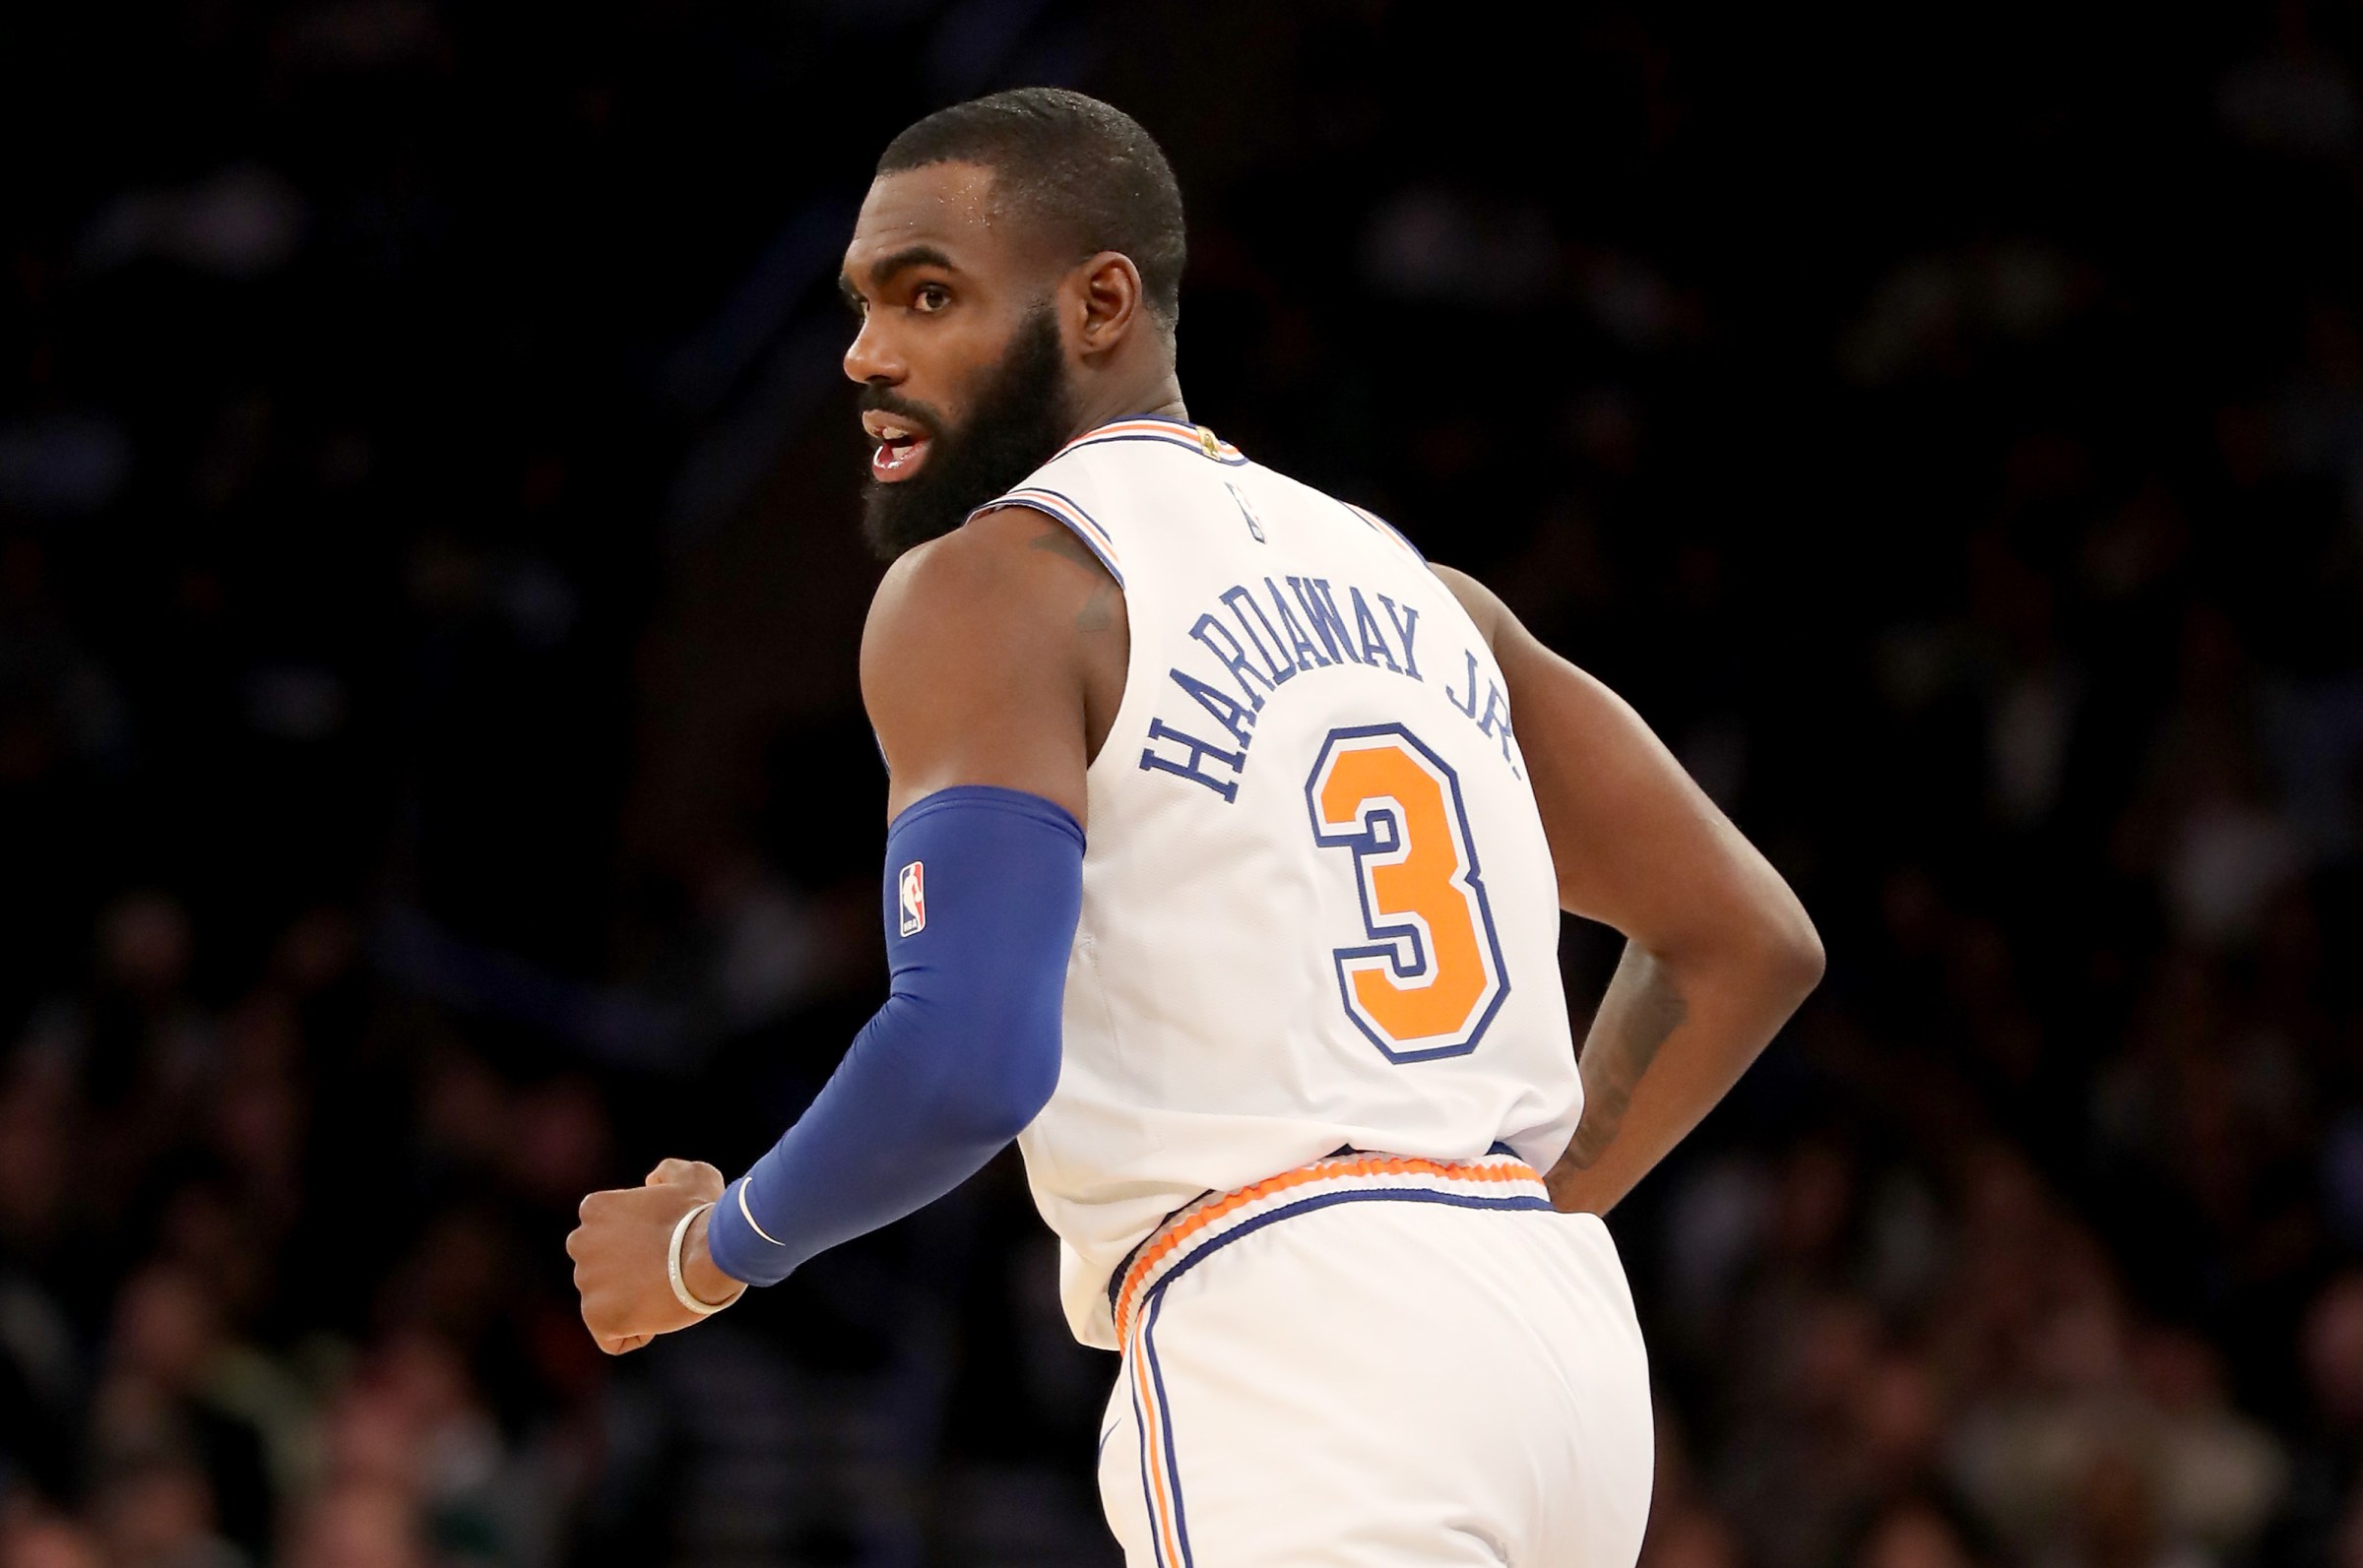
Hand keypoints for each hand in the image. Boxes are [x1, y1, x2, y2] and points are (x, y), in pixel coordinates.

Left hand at [566, 1158, 741, 1354]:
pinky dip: (635, 1332)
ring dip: (632, 1302)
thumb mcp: (692, 1176)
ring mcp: (587, 1282)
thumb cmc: (704, 1215)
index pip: (607, 1233)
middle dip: (627, 1273)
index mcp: (595, 1209)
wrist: (712, 1255)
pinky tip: (659, 1315)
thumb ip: (667, 1173)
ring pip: (607, 1303)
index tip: (666, 1247)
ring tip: (666, 1293)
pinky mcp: (597, 1317)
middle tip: (666, 1272)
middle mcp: (580, 1243)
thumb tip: (652, 1183)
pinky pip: (612, 1337)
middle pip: (601, 1268)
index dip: (639, 1243)